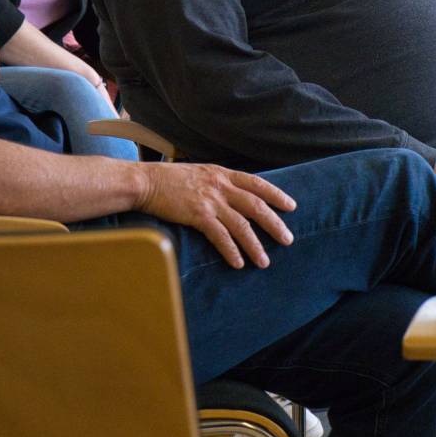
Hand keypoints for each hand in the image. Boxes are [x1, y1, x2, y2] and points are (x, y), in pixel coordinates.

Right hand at [136, 163, 296, 268]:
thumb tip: (232, 195)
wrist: (145, 182)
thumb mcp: (199, 173)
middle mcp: (220, 186)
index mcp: (222, 174)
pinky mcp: (198, 215)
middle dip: (274, 224)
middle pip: (256, 206)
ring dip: (255, 245)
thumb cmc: (168, 179)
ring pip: (241, 225)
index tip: (290, 206)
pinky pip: (220, 236)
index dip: (276, 195)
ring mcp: (210, 201)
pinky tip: (239, 263)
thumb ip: (217, 183)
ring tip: (264, 261)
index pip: (257, 183)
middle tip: (288, 239)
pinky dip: (231, 250)